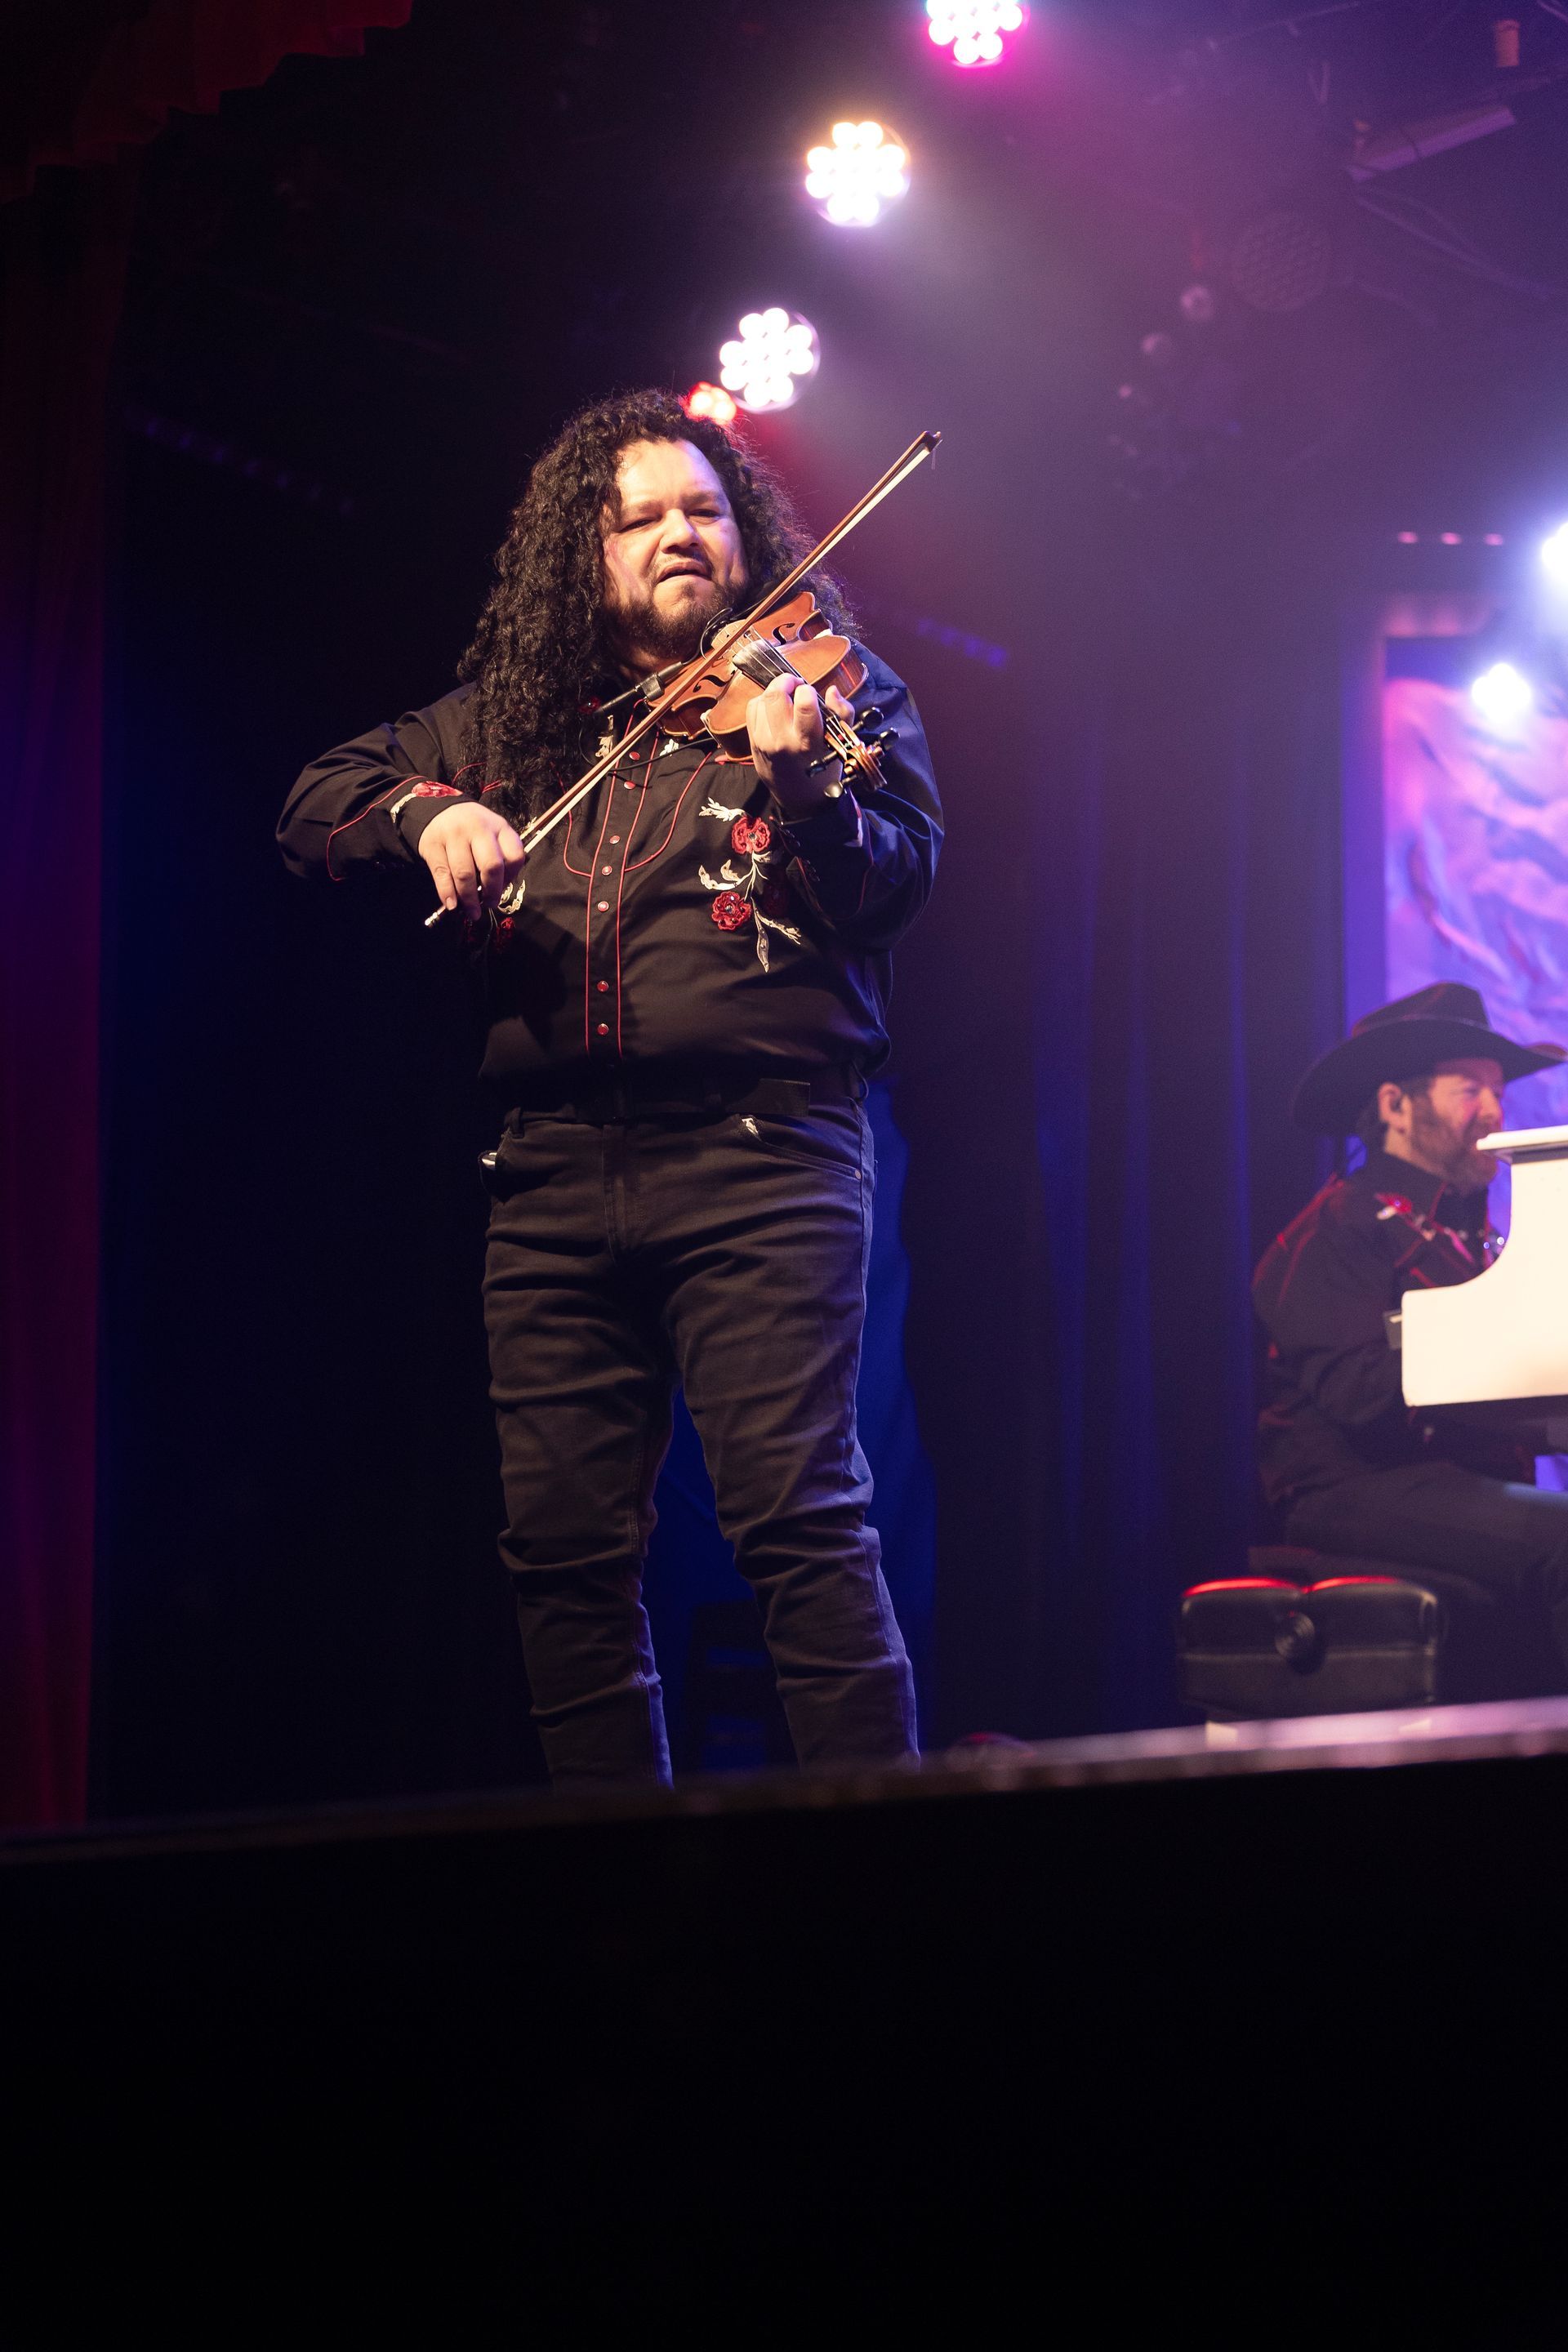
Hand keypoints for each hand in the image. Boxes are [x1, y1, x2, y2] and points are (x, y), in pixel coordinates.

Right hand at [417, 803, 526, 917]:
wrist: (438, 810)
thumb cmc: (472, 831)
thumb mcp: (492, 835)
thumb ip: (499, 858)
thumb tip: (495, 893)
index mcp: (499, 827)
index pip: (514, 856)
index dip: (511, 878)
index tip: (503, 889)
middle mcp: (478, 828)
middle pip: (491, 866)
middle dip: (492, 892)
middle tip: (489, 904)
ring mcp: (454, 835)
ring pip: (465, 874)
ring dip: (469, 899)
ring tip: (472, 912)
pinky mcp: (433, 844)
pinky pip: (442, 874)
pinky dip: (447, 893)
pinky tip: (452, 905)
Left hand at [744, 675, 854, 817]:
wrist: (800, 797)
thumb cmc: (824, 767)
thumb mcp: (839, 743)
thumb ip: (842, 713)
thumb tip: (831, 690)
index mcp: (808, 741)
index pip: (804, 702)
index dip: (807, 690)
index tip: (810, 693)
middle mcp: (783, 741)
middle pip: (774, 695)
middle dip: (785, 681)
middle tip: (795, 685)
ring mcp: (764, 742)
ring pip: (761, 700)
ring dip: (774, 693)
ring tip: (786, 700)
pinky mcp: (753, 742)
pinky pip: (752, 709)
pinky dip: (763, 703)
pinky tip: (775, 711)